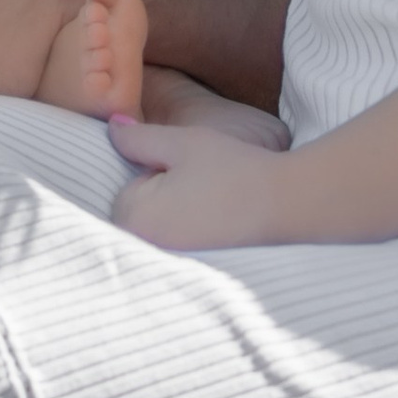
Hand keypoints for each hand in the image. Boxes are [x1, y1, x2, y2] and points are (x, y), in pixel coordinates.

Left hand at [107, 109, 292, 251]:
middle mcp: (145, 249)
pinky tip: (218, 219)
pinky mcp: (191, 270)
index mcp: (135, 219)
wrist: (286, 204)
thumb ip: (137, 137)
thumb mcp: (180, 143)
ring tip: (212, 200)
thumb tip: (111, 127)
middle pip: (138, 209)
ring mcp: (168, 263)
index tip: (189, 169)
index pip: (126, 183)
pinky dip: (190, 229)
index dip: (157, 167)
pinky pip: (176, 242)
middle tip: (202, 185)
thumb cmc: (232, 169)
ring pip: (158, 225)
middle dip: (161, 191)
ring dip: (175, 210)